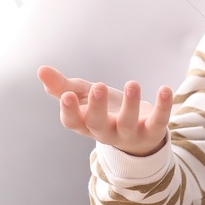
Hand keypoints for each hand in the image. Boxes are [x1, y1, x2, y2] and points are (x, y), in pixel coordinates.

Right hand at [38, 64, 172, 156]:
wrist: (137, 134)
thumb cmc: (104, 111)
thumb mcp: (83, 96)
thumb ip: (61, 86)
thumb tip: (40, 70)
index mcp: (86, 124)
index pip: (73, 122)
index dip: (69, 111)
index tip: (66, 95)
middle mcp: (105, 132)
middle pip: (98, 124)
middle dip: (97, 107)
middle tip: (98, 87)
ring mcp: (129, 134)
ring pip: (127, 123)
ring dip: (130, 104)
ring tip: (132, 83)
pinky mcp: (152, 131)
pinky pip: (158, 121)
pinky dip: (162, 106)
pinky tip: (164, 90)